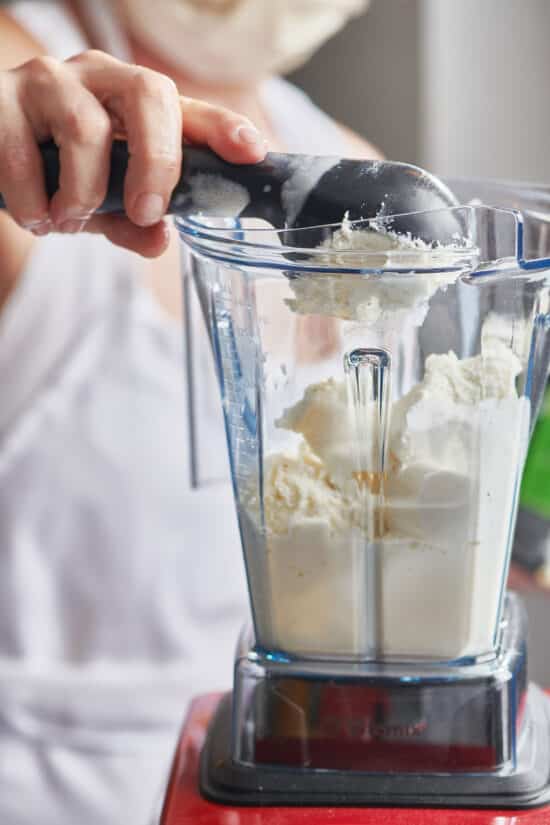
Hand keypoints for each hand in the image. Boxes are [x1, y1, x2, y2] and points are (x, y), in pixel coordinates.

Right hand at [0, 50, 266, 255]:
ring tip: (66, 221)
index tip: (252, 154)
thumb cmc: (53, 172)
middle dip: (157, 163)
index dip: (223, 128)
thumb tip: (159, 240)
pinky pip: (25, 156)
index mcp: (131, 105)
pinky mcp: (0, 100)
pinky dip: (33, 203)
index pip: (187, 109)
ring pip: (87, 130)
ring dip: (82, 195)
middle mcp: (96, 79)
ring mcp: (48, 82)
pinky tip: (35, 216)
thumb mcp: (101, 204)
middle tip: (146, 212)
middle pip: (149, 95)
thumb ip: (132, 222)